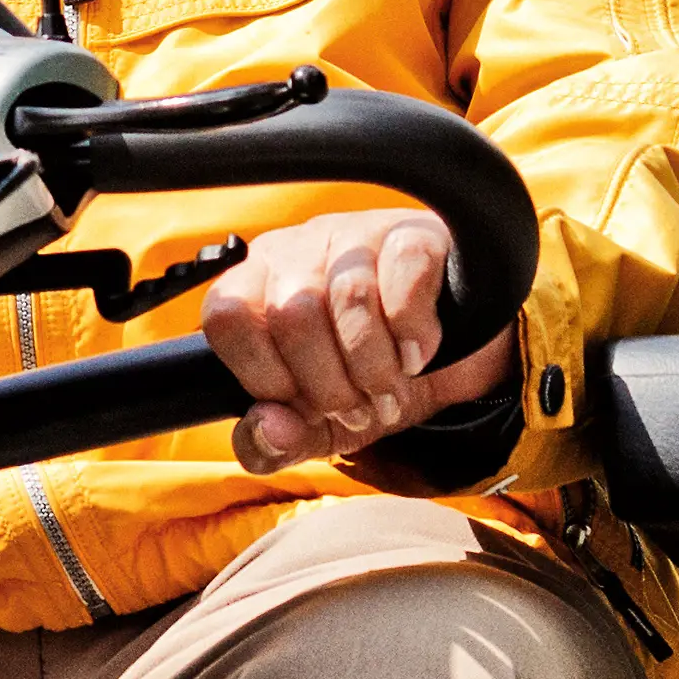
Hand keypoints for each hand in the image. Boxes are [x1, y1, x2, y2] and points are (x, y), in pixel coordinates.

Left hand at [198, 209, 518, 473]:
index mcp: (256, 287)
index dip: (264, 375)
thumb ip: (274, 444)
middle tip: (357, 408)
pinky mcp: (412, 235)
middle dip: (329, 385)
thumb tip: (268, 429)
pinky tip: (417, 354)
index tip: (301, 404)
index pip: (227, 316)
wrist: (451, 357)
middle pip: (292, 315)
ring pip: (350, 300)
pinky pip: (404, 282)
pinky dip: (414, 335)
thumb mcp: (317, 428)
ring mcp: (354, 235)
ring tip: (389, 392)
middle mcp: (296, 250)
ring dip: (375, 369)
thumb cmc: (366, 380)